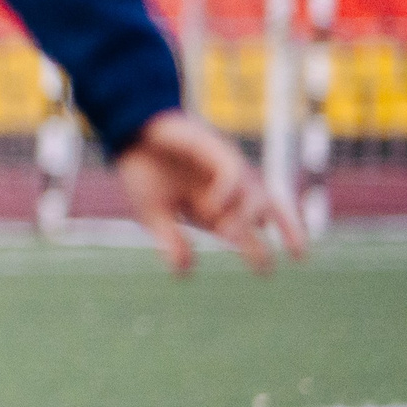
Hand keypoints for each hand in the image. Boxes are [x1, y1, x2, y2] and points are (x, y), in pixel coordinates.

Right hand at [113, 109, 307, 274]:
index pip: (247, 230)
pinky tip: (212, 205)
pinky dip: (229, 191)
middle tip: (263, 264)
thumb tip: (184, 273)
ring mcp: (226, 169)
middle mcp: (227, 189)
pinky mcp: (218, 150)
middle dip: (276, 236)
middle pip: (266, 213)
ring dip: (246, 218)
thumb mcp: (153, 213)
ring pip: (257, 195)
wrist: (130, 133)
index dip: (259, 250)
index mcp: (212, 206)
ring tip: (228, 236)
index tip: (264, 271)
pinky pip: (234, 172)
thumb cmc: (142, 170)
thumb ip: (170, 241)